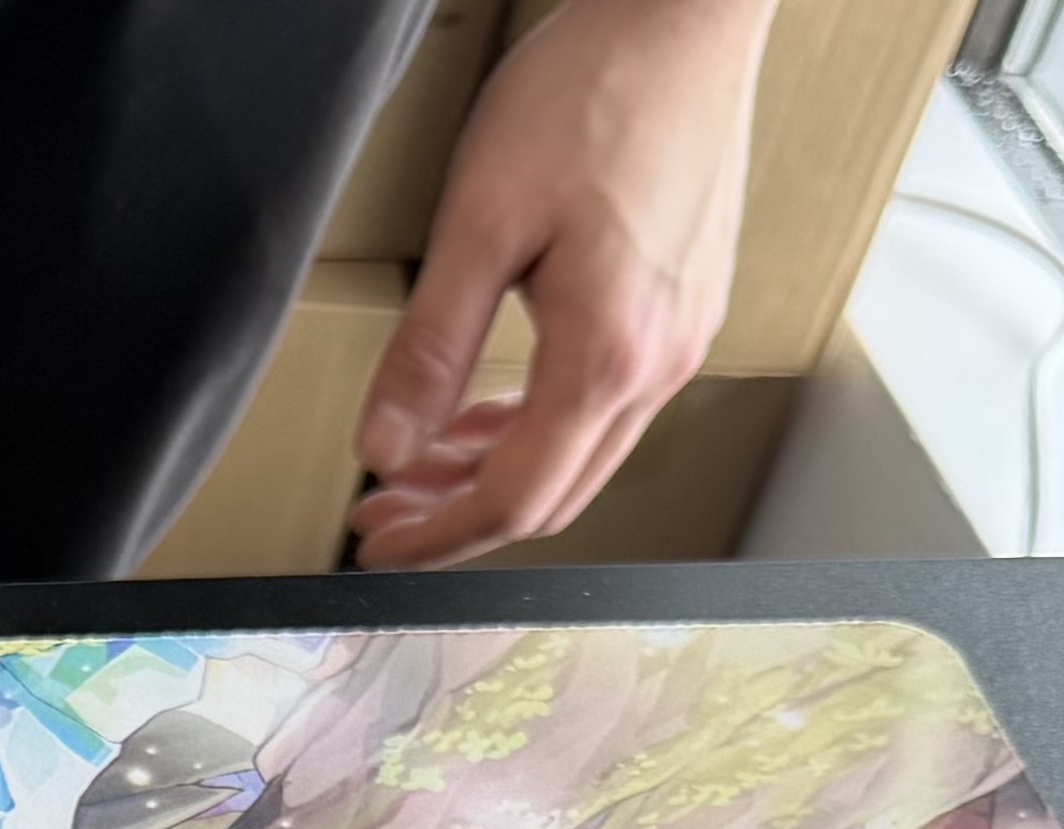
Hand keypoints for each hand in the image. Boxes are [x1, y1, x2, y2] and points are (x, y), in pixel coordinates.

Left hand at [349, 0, 774, 568]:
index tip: (377, 541)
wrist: (682, 19)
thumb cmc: (593, 93)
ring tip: (420, 465)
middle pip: (554, 493)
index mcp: (610, 355)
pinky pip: (608, 402)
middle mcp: (662, 361)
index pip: (514, 498)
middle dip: (459, 517)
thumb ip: (430, 348)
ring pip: (582, 453)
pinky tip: (489, 407)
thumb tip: (387, 445)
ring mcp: (684, 336)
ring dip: (497, 470)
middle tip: (384, 514)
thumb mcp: (479, 224)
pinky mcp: (686, 305)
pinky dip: (539, 424)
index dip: (435, 536)